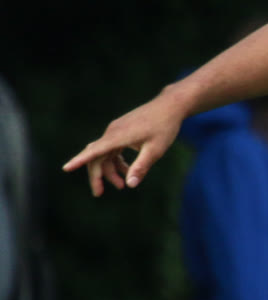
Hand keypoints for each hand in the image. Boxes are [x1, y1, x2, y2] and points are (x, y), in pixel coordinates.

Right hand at [64, 92, 187, 195]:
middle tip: (99, 193)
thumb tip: (130, 185)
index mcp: (118, 136)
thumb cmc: (164, 127)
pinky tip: (127, 170)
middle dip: (97, 175)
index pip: (94, 151)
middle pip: (96, 156)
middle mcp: (112, 132)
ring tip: (122, 185)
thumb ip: (141, 167)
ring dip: (109, 170)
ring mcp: (115, 130)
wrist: (169, 106)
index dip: (79, 160)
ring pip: (104, 153)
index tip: (66, 168)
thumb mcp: (155, 150)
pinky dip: (116, 161)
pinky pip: (112, 148)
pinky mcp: (121, 130)